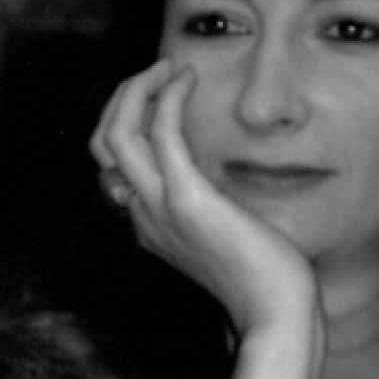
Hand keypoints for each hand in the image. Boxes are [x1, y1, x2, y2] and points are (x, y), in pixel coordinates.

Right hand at [90, 61, 322, 351]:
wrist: (277, 311)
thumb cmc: (263, 275)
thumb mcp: (225, 231)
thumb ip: (207, 204)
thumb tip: (213, 178)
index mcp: (148, 223)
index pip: (113, 163)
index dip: (129, 122)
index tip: (162, 96)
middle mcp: (142, 214)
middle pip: (101, 144)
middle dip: (123, 98)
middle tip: (159, 72)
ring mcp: (159, 208)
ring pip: (115, 134)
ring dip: (136, 89)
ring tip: (167, 68)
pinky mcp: (188, 200)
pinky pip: (161, 134)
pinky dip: (169, 97)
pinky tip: (187, 80)